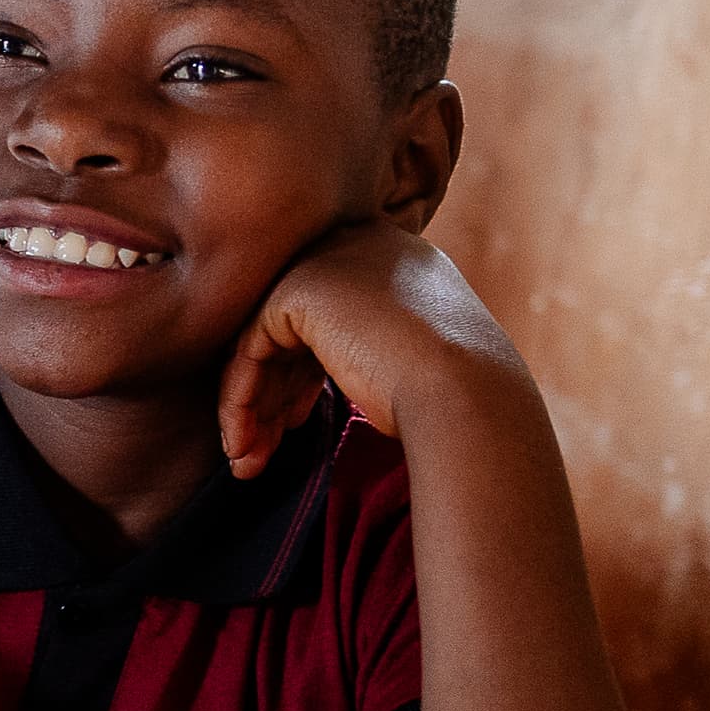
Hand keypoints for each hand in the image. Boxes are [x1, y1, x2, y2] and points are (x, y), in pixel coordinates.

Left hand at [216, 221, 525, 476]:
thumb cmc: (457, 398)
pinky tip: (243, 446)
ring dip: (252, 406)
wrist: (469, 397)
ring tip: (246, 462)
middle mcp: (364, 248)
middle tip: (257, 449)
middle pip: (294, 327)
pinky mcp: (299, 289)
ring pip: (266, 340)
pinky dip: (241, 398)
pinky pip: (251, 348)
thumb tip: (328, 371)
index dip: (304, 375)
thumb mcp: (420, 358)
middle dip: (272, 393)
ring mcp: (329, 262)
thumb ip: (373, 346)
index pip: (331, 316)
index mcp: (401, 261)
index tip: (297, 421)